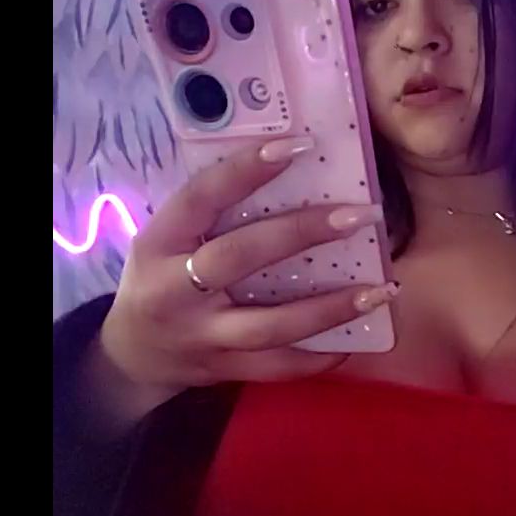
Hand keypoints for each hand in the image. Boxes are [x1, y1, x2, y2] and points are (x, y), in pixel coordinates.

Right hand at [91, 136, 396, 421]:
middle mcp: (175, 290)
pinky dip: (319, 357)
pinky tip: (356, 338)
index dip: (246, 169)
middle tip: (360, 215)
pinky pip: (278, 367)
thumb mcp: (166, 238)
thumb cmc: (161, 277)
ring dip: (330, 309)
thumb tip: (290, 167)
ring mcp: (201, 336)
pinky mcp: (225, 369)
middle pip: (241, 255)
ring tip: (381, 290)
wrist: (133, 354)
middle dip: (303, 233)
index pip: (202, 197)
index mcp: (159, 242)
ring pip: (270, 326)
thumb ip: (210, 213)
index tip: (299, 146)